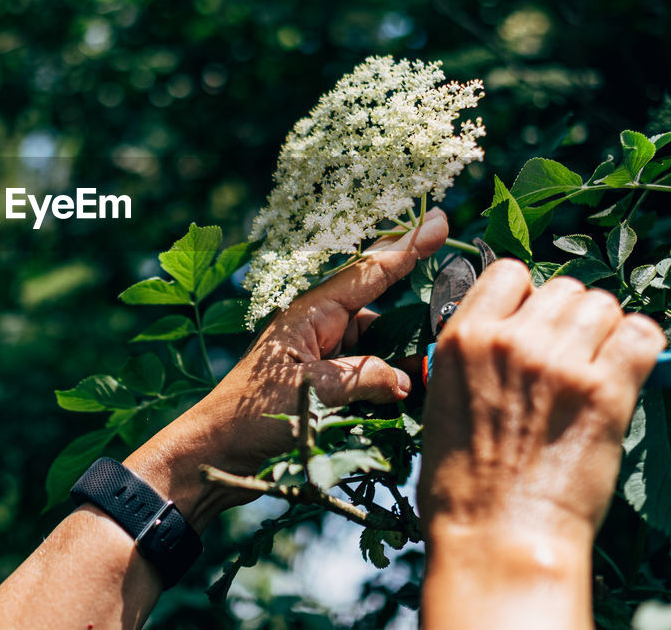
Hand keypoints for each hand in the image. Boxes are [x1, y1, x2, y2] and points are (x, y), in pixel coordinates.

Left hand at [125, 208, 448, 528]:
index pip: (369, 272)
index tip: (439, 220)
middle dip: (415, 324)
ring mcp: (324, 353)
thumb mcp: (315, 392)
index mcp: (313, 311)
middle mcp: (321, 324)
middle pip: (382, 311)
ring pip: (380, 347)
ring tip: (432, 383)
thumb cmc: (253, 414)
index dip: (407, 247)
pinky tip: (411, 403)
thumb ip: (366, 378)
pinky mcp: (326, 381)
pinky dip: (388, 386)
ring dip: (404, 364)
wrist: (218, 451)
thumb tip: (409, 381)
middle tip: (451, 334)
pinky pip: (369, 373)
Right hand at [416, 260, 665, 629]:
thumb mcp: (444, 401)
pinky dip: (643, 349)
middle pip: (565, 288)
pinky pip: (643, 336)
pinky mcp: (605, 391)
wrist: (499, 536)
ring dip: (606, 333)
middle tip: (573, 358)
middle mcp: (511, 339)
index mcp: (462, 338)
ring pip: (604, 306)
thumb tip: (515, 334)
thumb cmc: (464, 483)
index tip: (534, 326)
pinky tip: (631, 374)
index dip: (527, 298)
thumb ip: (475, 356)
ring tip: (600, 370)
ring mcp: (559, 362)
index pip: (508, 272)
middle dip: (572, 318)